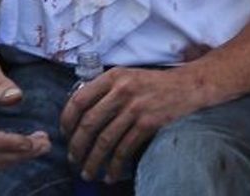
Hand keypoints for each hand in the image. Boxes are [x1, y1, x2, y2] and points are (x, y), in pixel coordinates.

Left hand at [60, 66, 204, 182]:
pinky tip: (110, 173)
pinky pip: (125, 148)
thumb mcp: (125, 76)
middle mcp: (120, 91)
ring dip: (93, 160)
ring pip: (105, 139)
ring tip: (88, 172)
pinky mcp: (148, 124)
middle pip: (89, 123)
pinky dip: (115, 164)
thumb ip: (104, 88)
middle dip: (77, 145)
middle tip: (72, 159)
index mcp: (111, 77)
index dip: (67, 119)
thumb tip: (80, 109)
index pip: (79, 99)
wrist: (185, 86)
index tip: (64, 133)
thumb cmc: (151, 82)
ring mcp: (134, 108)